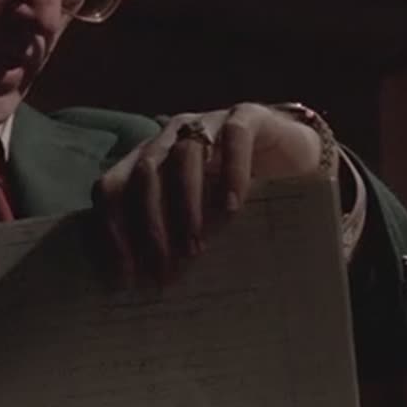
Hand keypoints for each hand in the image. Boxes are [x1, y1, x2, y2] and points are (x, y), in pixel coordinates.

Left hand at [92, 103, 324, 285]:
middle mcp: (170, 137)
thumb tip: (150, 289)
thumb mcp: (200, 216)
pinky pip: (233, 139)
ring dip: (185, 206)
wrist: (295, 157)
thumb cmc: (239, 194)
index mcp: (148, 160)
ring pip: (184, 157)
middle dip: (149, 227)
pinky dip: (231, 173)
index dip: (112, 231)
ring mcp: (207, 122)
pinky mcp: (246, 116)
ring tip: (196, 249)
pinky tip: (232, 208)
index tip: (125, 276)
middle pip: (143, 176)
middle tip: (163, 270)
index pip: (112, 189)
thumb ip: (174, 236)